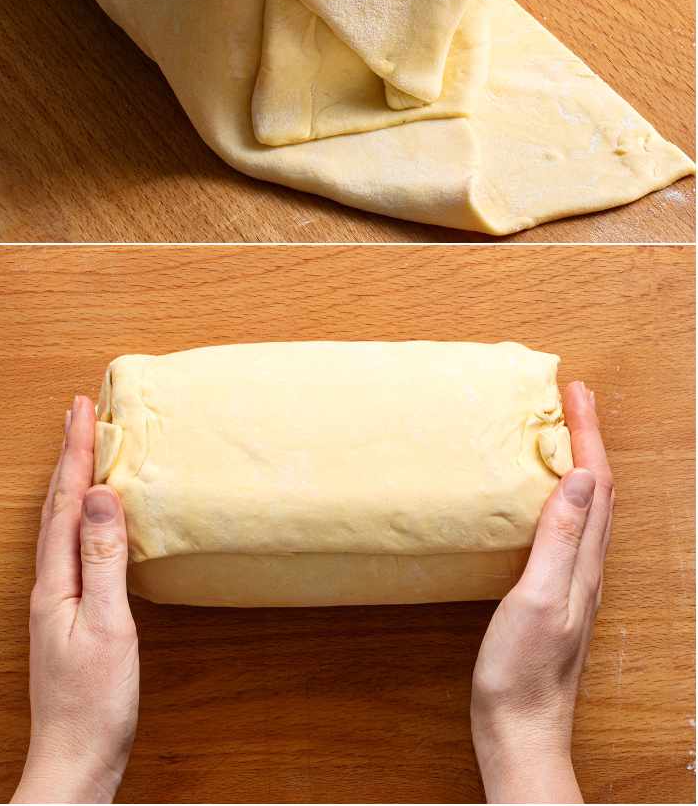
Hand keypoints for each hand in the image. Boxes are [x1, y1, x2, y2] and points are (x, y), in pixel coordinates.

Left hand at [14, 395, 139, 803]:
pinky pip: (71, 550)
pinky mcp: (69, 620)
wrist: (75, 762)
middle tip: (80, 412)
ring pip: (61, 526)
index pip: (65, 501)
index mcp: (55, 581)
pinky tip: (92, 523)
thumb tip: (97, 495)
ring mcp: (56, 604)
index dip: (74, 451)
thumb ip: (103, 559)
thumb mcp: (107, 626)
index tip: (83, 406)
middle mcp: (48, 586)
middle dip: (68, 455)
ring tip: (83, 450)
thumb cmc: (94, 705)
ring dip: (71, 483)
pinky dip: (80, 520)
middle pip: (56, 506)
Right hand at [471, 381, 612, 803]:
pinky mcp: (549, 597)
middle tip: (569, 401)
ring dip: (576, 467)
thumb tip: (580, 477)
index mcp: (585, 563)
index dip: (588, 435)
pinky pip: (564, 533)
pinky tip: (536, 502)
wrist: (518, 726)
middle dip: (587, 441)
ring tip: (557, 437)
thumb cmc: (522, 668)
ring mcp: (570, 584)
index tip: (574, 391)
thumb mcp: (539, 597)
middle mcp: (586, 569)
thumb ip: (561, 538)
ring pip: (584, 511)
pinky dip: (557, 500)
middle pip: (598, 492)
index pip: (596, 485)